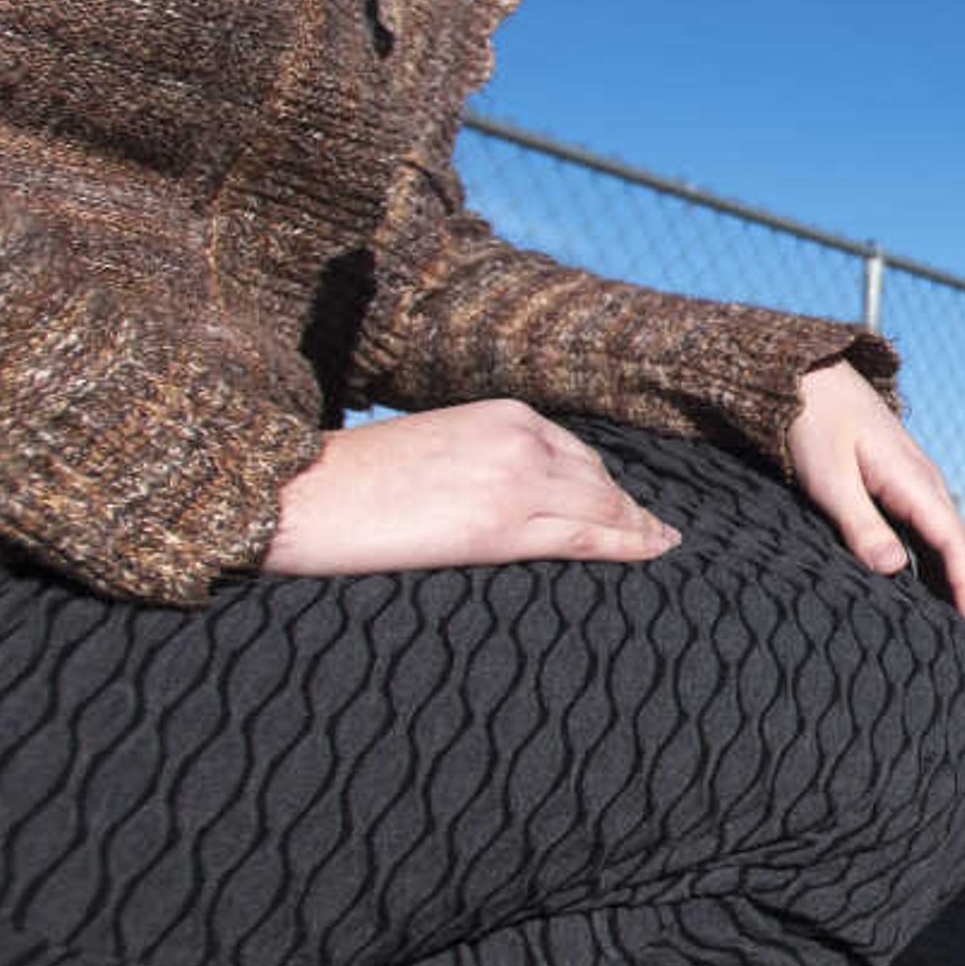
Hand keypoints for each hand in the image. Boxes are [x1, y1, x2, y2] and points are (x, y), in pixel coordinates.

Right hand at [265, 399, 678, 574]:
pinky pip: (584, 537)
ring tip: (658, 544)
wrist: (306, 493)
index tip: (626, 501)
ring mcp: (516, 480)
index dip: (606, 482)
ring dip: (636, 528)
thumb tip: (509, 492)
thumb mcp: (436, 446)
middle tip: (654, 528)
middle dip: (628, 506)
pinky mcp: (502, 527)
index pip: (575, 453)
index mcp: (503, 414)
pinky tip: (652, 551)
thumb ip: (484, 458)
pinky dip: (627, 544)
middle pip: (596, 479)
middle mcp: (520, 439)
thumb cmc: (355, 478)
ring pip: (600, 508)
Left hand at [787, 359, 964, 634]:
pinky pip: (927, 534)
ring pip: (945, 544)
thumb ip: (859, 523)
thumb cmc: (810, 423)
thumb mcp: (828, 477)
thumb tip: (894, 571)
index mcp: (914, 483)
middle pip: (959, 551)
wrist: (804, 376)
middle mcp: (924, 485)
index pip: (954, 548)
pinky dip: (935, 567)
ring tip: (960, 631)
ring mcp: (913, 485)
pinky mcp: (896, 486)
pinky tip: (927, 591)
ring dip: (956, 586)